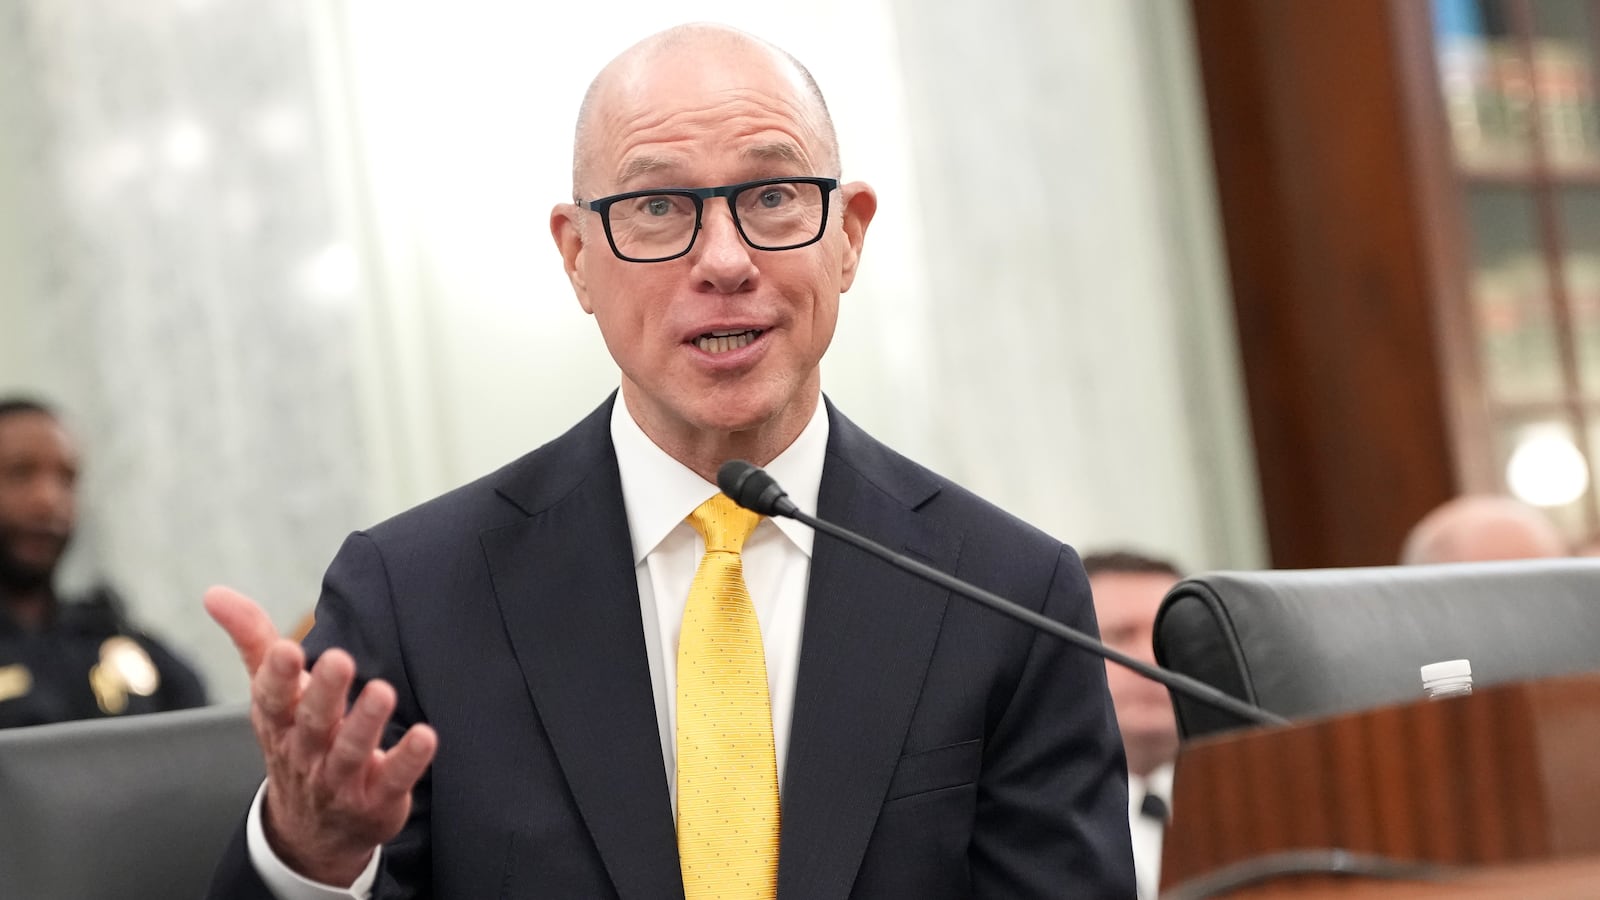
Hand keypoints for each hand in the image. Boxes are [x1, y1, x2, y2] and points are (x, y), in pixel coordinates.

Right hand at [205, 585, 437, 885]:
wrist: (312, 829)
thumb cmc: (296, 739)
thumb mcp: (272, 694)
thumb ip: (252, 640)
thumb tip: (215, 593)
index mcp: (280, 722)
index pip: (272, 699)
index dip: (277, 676)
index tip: (286, 649)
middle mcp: (307, 752)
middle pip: (314, 722)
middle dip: (325, 692)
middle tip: (339, 659)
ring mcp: (341, 780)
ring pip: (351, 752)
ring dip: (366, 723)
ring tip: (382, 692)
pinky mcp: (377, 799)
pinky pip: (393, 780)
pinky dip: (408, 760)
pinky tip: (425, 736)